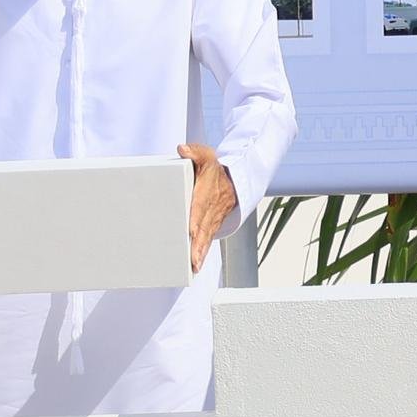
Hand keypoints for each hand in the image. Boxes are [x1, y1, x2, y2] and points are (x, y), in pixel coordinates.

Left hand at [181, 143, 238, 271]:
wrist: (234, 180)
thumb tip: (182, 150)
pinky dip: (203, 252)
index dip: (196, 218)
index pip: (201, 206)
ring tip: (194, 266)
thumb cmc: (215, 170)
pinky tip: (196, 265)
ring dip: (201, 252)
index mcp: (207, 191)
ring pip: (206, 237)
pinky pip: (208, 240)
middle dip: (198, 244)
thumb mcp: (206, 156)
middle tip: (192, 259)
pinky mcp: (213, 225)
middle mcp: (211, 207)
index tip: (190, 230)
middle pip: (203, 227)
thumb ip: (194, 152)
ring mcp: (213, 218)